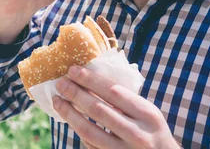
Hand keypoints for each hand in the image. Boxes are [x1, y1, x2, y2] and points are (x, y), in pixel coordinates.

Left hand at [53, 66, 179, 148]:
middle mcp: (137, 134)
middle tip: (60, 82)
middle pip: (98, 110)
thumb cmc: (151, 131)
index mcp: (147, 114)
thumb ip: (125, 100)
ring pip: (89, 131)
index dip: (91, 80)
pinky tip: (71, 120)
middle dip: (75, 94)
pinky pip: (90, 145)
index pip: (114, 92)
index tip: (73, 70)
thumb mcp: (147, 113)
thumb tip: (91, 78)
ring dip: (69, 114)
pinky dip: (79, 131)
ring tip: (58, 101)